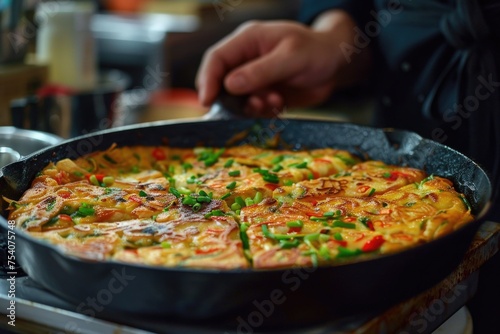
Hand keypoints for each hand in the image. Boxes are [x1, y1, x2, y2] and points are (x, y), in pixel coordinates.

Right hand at [196, 10, 370, 115]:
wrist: (338, 63)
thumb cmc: (317, 51)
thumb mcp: (291, 58)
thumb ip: (261, 71)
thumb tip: (229, 85)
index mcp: (248, 40)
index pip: (216, 58)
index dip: (208, 80)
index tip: (208, 101)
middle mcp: (247, 59)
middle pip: (221, 81)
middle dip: (232, 98)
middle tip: (253, 105)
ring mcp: (255, 77)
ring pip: (237, 98)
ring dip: (251, 105)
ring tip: (273, 101)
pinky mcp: (264, 93)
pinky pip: (253, 107)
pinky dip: (263, 111)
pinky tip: (280, 104)